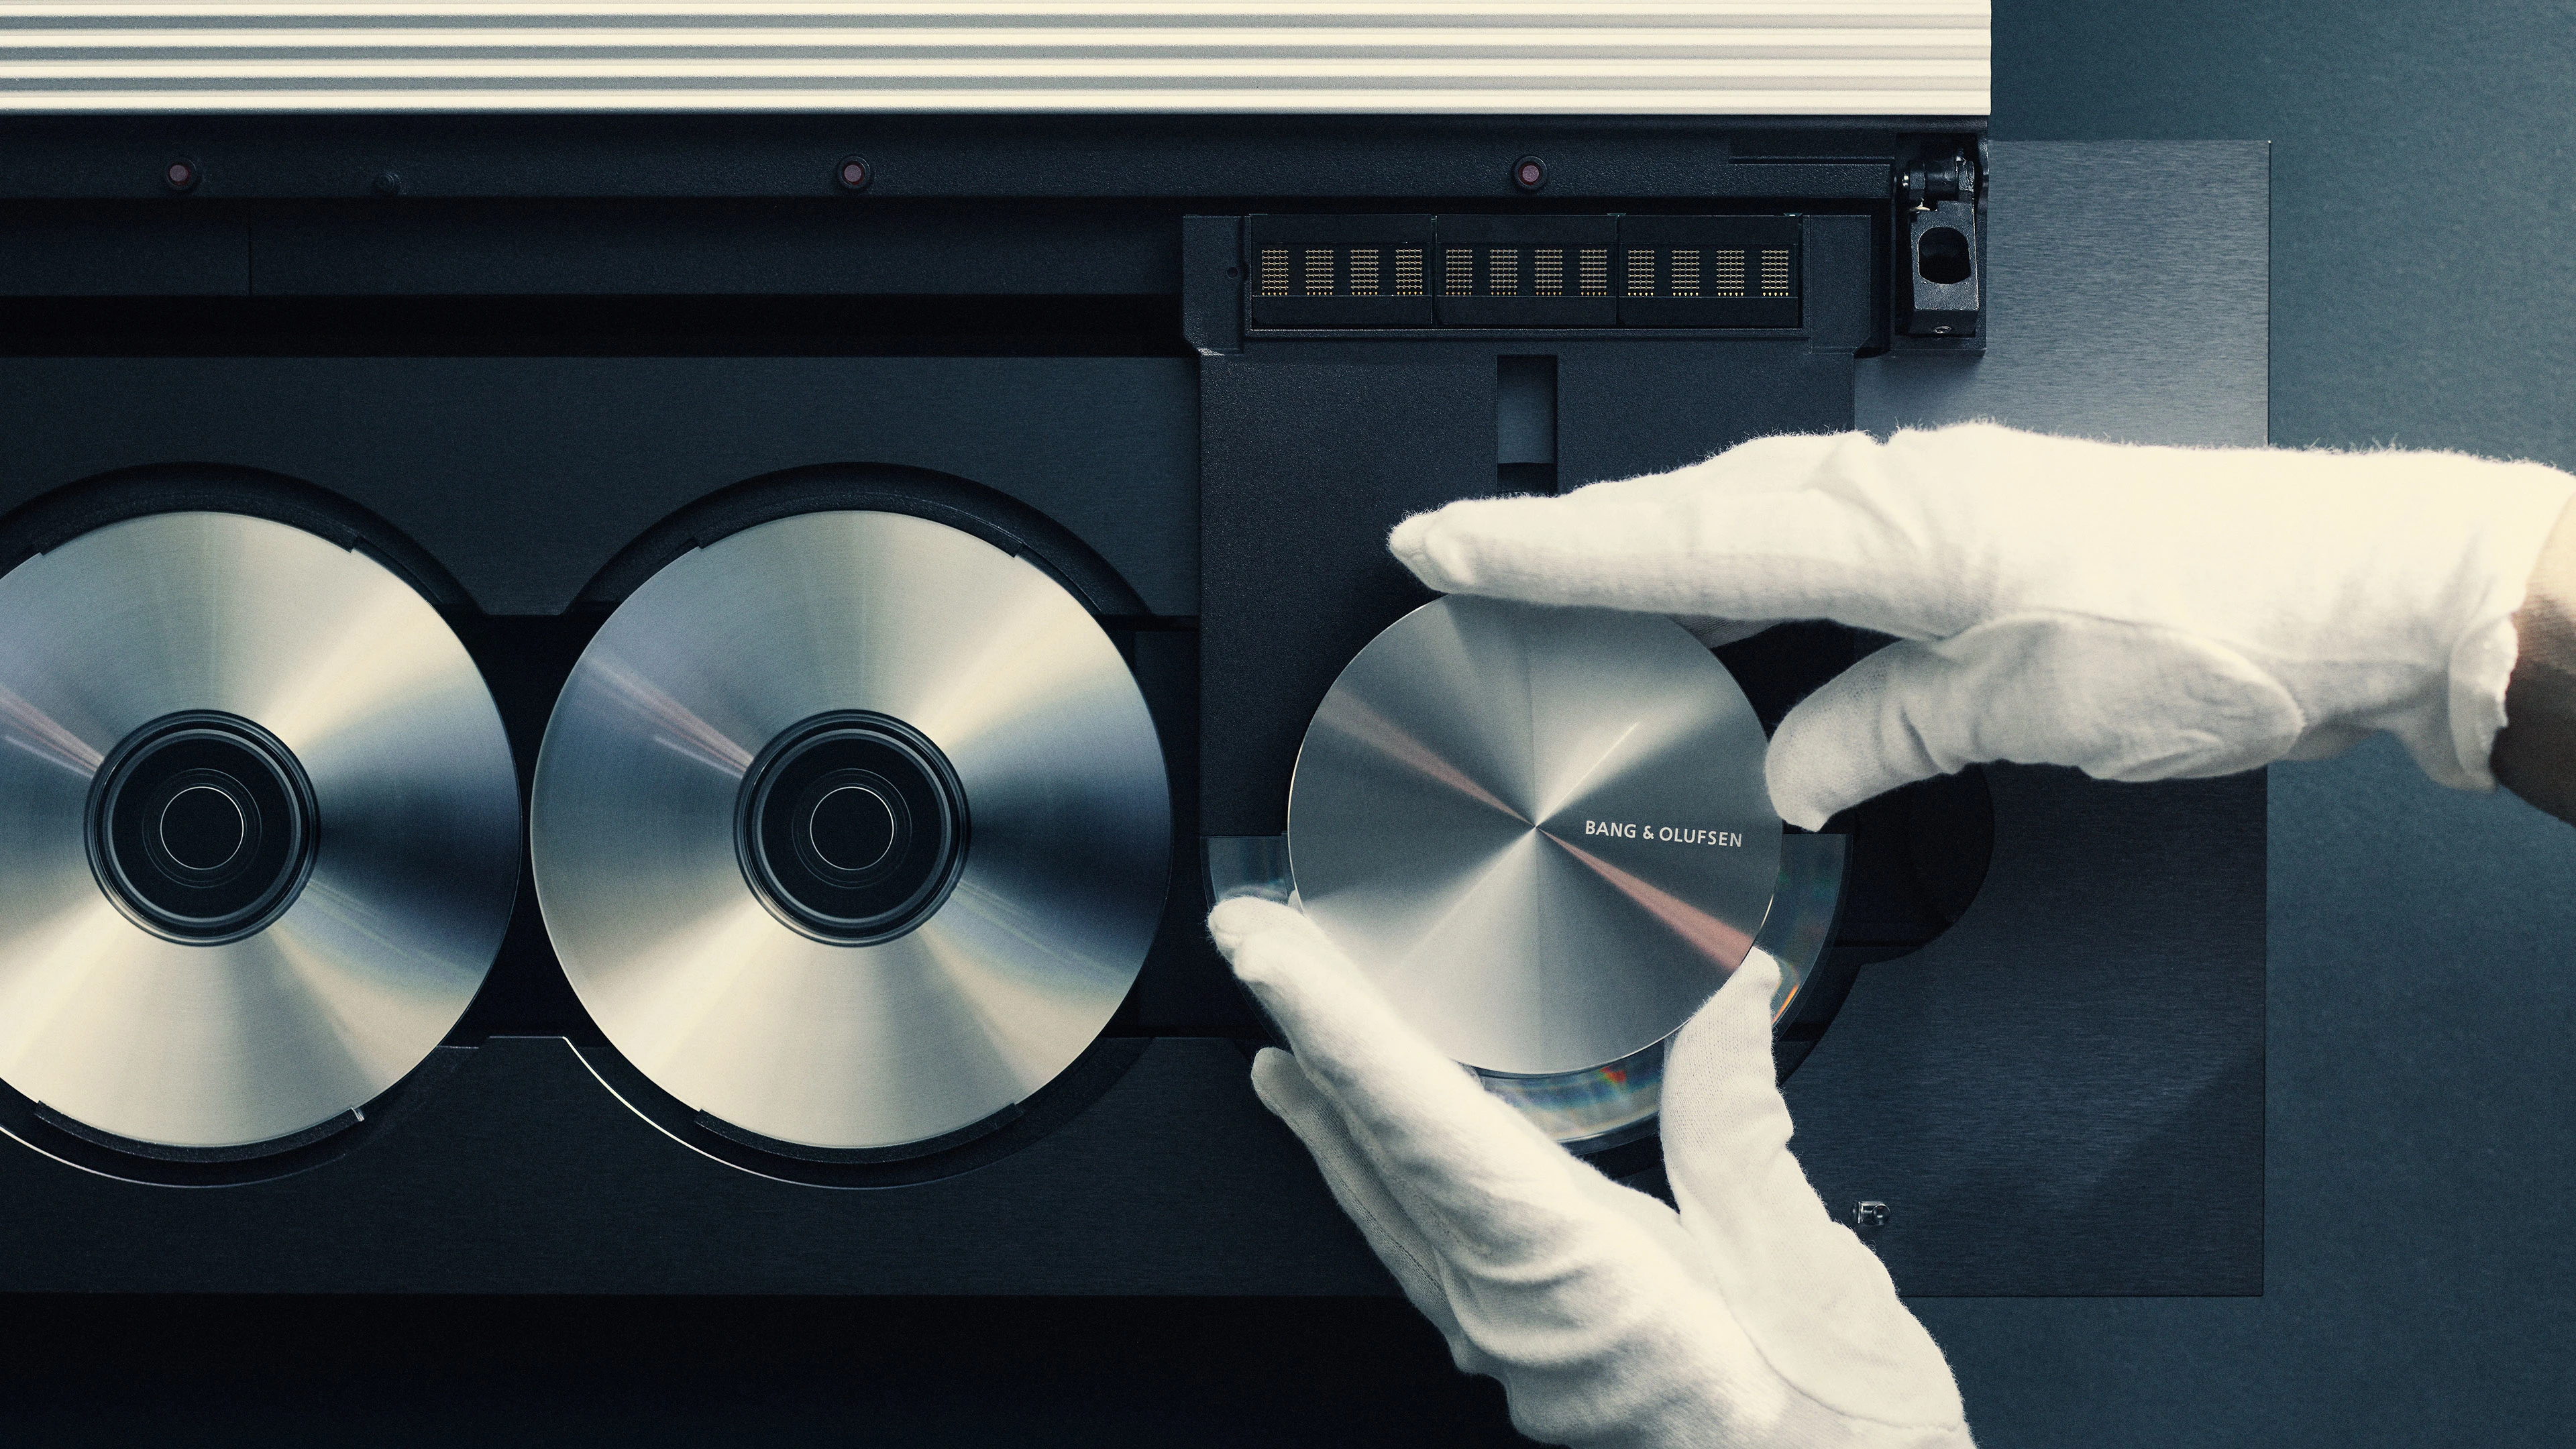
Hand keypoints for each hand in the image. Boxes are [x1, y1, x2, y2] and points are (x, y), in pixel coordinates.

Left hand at [1210, 895, 1971, 1448]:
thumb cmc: (1834, 1440)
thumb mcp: (1809, 1268)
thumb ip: (1742, 1123)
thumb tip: (1726, 994)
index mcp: (1577, 1285)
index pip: (1418, 1125)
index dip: (1335, 1025)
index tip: (1267, 952)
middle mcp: (1514, 1325)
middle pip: (1380, 1156)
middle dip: (1312, 1039)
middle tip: (1255, 945)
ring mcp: (1513, 1355)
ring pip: (1390, 1209)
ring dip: (1334, 1114)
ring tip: (1287, 1040)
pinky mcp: (1533, 1367)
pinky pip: (1427, 1253)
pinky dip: (1387, 1178)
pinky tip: (1378, 1155)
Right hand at [1389, 423, 2575, 827]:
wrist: (2346, 590)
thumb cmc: (2215, 628)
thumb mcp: (2024, 706)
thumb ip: (1875, 735)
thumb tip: (1773, 781)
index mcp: (1896, 525)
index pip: (1681, 538)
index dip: (1548, 553)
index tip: (1442, 549)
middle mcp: (1896, 496)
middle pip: (1686, 515)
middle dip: (1558, 544)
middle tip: (1449, 563)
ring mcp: (1921, 505)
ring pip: (1737, 523)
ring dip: (1635, 560)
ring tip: (1539, 595)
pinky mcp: (1951, 535)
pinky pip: (1798, 546)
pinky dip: (1727, 577)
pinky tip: (1704, 617)